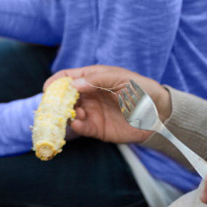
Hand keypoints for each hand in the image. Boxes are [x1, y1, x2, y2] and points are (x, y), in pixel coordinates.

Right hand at [45, 65, 167, 144]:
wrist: (159, 116)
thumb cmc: (142, 91)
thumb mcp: (122, 80)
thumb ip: (97, 80)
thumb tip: (73, 85)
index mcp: (94, 78)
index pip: (69, 77)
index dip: (57, 81)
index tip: (47, 88)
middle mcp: (89, 95)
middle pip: (65, 96)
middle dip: (56, 100)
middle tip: (52, 105)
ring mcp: (92, 112)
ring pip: (69, 112)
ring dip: (65, 113)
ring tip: (70, 114)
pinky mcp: (96, 128)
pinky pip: (81, 127)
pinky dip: (75, 125)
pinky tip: (77, 123)